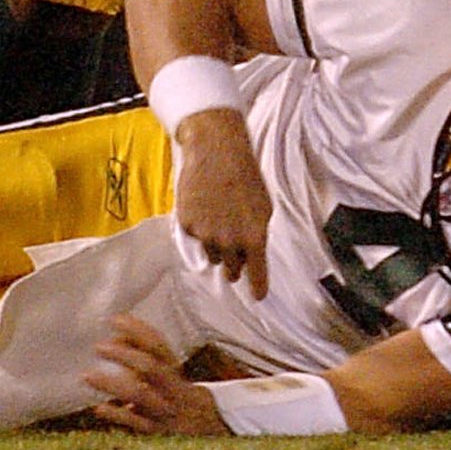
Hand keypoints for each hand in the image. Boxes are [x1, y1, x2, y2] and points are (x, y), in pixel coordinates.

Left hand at [85, 315, 228, 434]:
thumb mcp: (162, 366)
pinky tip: (99, 408)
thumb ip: (140, 350)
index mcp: (172, 367)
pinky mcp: (155, 428)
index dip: (138, 330)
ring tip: (86, 375)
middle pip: (149, 367)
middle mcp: (170, 386)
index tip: (114, 319)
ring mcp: (163, 407)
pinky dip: (118, 415)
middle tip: (98, 347)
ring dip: (112, 385)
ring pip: (139, 395)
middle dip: (124, 356)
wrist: (200, 420)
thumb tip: (114, 334)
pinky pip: (136, 423)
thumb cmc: (170, 386)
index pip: (158, 344)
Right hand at [173, 110, 274, 299]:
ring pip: (213, 256)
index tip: (258, 297)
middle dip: (236, 267)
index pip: (257, 273)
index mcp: (254, 236)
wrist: (216, 152)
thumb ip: (257, 234)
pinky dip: (200, 229)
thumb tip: (252, 255)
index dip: (258, 286)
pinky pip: (195, 238)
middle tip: (236, 261)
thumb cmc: (246, 176)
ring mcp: (206, 235)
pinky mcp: (187, 225)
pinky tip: (205, 208)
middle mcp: (230, 241)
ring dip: (218, 247)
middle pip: (232, 269)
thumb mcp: (263, 207)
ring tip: (221, 222)